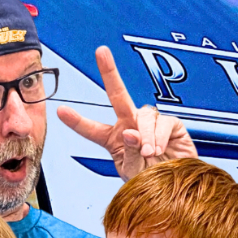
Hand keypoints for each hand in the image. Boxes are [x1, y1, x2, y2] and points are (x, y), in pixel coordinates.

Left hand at [56, 46, 196, 181]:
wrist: (177, 186)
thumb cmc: (152, 180)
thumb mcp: (134, 172)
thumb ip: (129, 153)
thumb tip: (130, 132)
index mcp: (114, 140)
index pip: (92, 129)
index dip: (77, 121)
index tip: (60, 111)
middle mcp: (131, 125)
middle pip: (118, 95)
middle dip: (110, 72)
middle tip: (101, 51)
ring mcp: (151, 123)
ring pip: (144, 116)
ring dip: (144, 135)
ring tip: (149, 153)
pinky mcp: (171, 124)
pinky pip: (163, 123)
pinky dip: (159, 137)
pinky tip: (159, 149)